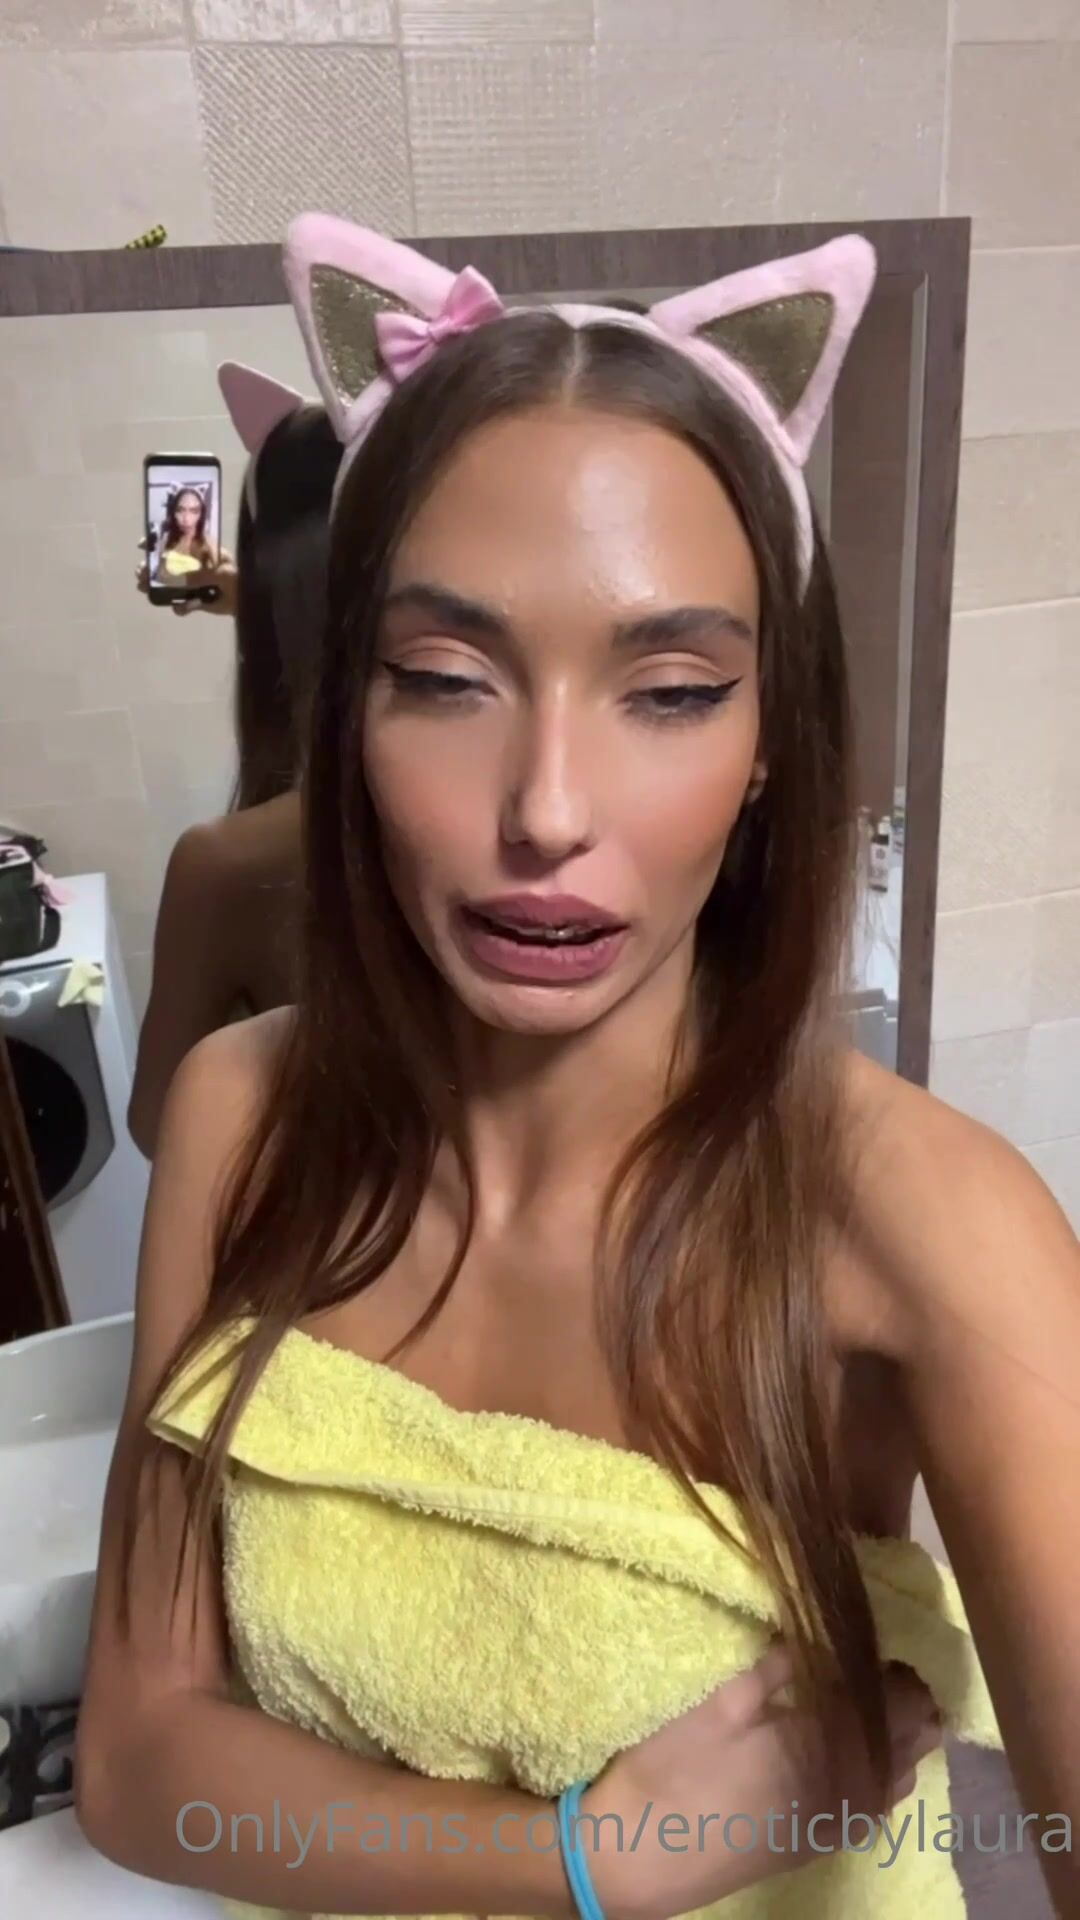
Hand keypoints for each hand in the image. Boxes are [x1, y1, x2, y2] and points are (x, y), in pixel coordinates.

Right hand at [134, 541, 237, 616]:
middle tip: (140, 572)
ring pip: (170, 583)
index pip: (176, 540)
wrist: (251, 602)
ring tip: (144, 588)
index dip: (158, 540)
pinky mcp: (197, 600)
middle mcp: (195, 564)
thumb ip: (201, 574)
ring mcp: (194, 582)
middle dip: (151, 567)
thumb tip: (178, 577)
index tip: (143, 545)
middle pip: (167, 562)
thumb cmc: (240, 579)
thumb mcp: (221, 572)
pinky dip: (180, 608)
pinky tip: (181, 608)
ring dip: (156, 586)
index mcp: (201, 550)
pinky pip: (182, 604)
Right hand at [580, 1646, 942, 1919]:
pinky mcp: (822, 1843)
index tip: (876, 1643)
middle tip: (869, 1666)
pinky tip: (847, 1750)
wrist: (643, 1856)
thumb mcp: (723, 1703)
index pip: (903, 1705)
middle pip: (915, 1741)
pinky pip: (878, 1804)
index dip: (898, 1670)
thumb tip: (821, 1635)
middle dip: (905, 1699)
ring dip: (898, 1736)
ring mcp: (839, 1825)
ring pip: (903, 1776)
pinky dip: (882, 1771)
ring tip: (860, 1702)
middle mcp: (850, 1792)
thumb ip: (779, 1670)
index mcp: (830, 1750)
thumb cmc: (676, 1770)